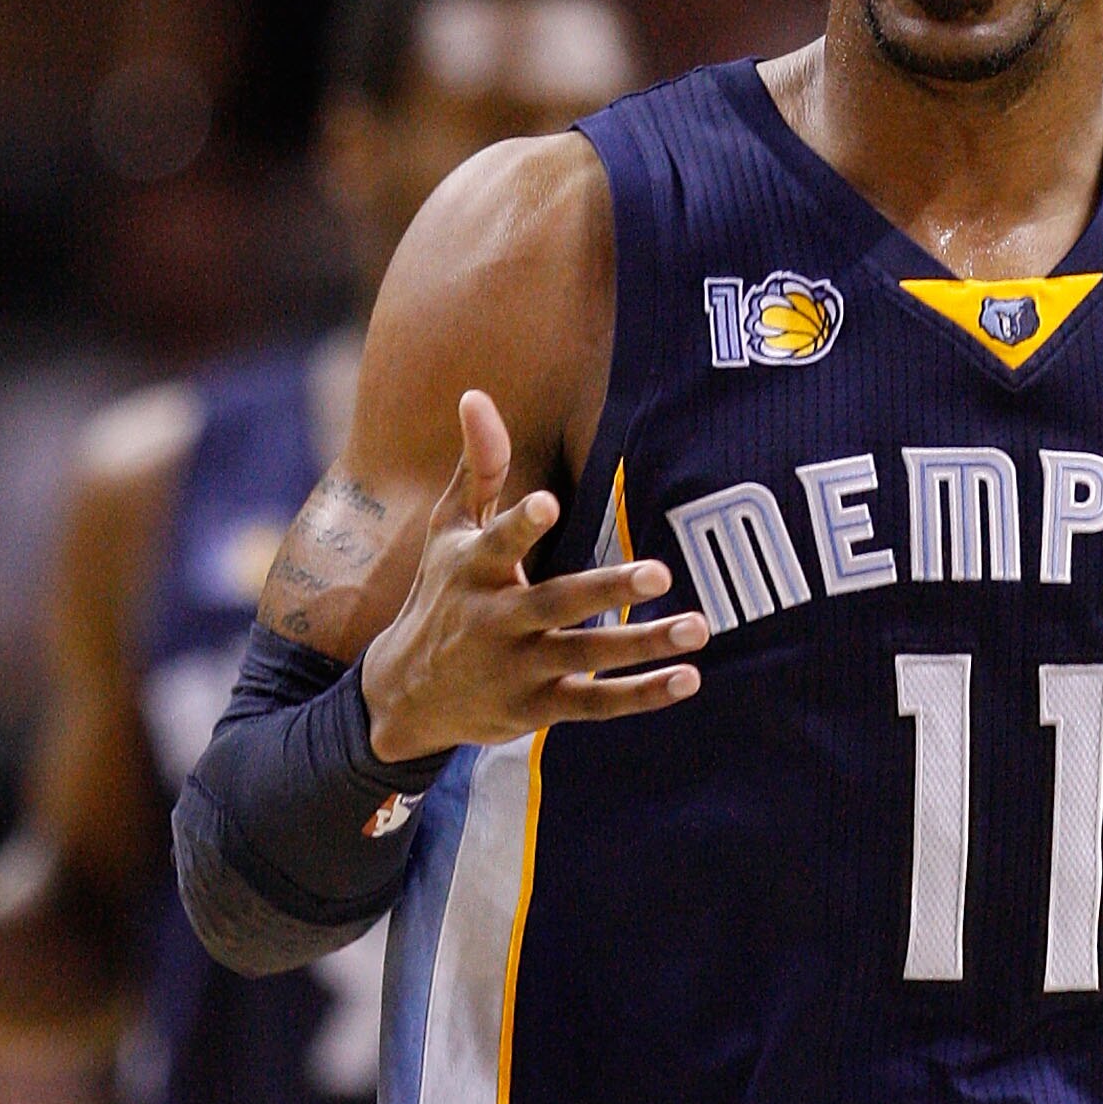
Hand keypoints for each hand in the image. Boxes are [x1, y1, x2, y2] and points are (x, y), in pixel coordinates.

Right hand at [360, 392, 707, 764]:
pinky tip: (688, 678)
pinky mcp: (536, 709)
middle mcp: (494, 620)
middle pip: (555, 603)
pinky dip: (641, 695)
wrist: (405, 694)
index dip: (520, 525)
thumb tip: (476, 394)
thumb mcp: (447, 530)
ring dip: (643, 644)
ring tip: (697, 628)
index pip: (497, 542)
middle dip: (606, 590)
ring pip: (586, 657)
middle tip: (659, 573)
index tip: (546, 503)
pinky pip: (595, 703)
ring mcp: (517, 668)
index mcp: (472, 569)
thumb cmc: (440, 593)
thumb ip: (477, 466)